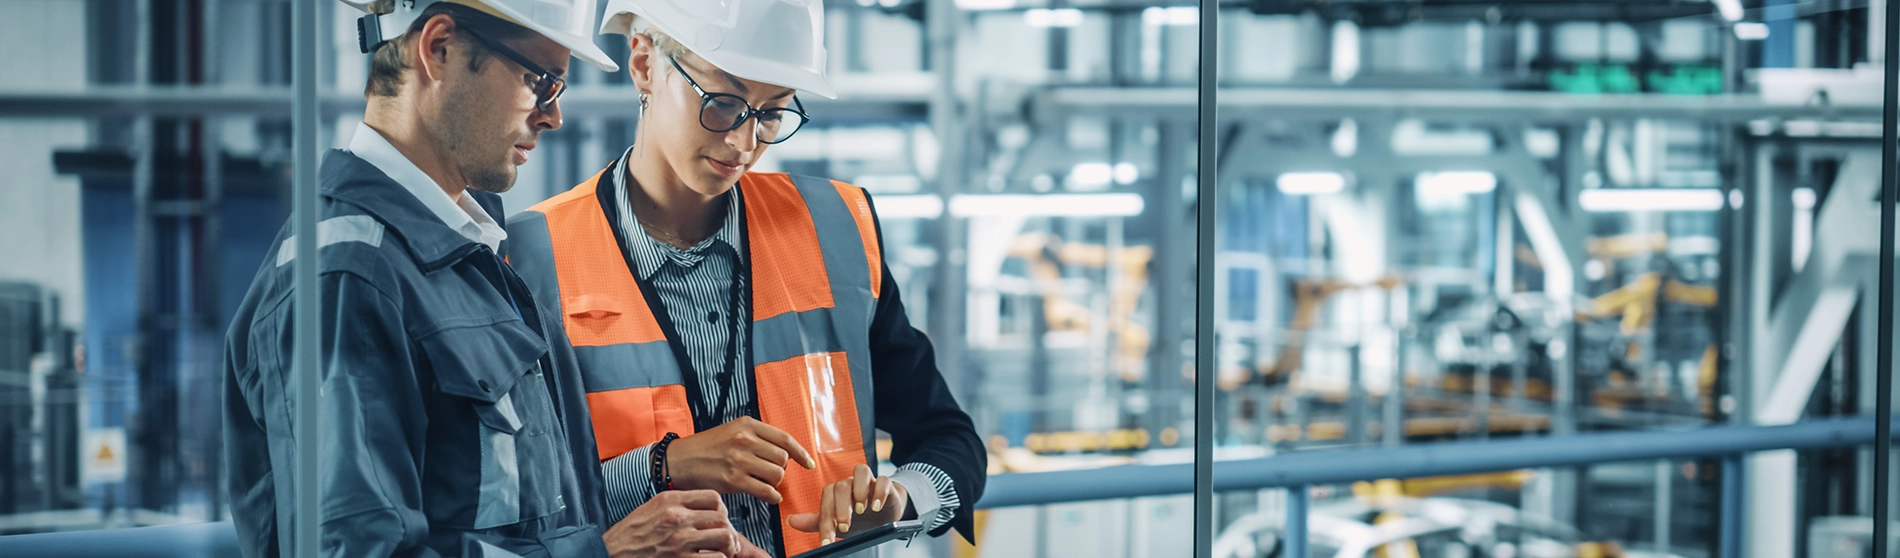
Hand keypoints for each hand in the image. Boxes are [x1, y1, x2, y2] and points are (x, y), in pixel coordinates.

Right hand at [603, 489, 770, 557]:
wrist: (610, 552)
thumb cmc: (630, 534)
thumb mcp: (652, 508)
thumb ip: (678, 504)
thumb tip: (706, 508)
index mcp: (671, 500)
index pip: (714, 497)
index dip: (721, 510)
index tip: (717, 520)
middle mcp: (677, 517)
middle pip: (722, 518)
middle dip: (727, 531)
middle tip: (723, 540)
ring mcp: (679, 540)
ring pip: (725, 538)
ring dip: (727, 547)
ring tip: (721, 552)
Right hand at [667, 417, 814, 503]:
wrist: (679, 460)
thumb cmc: (706, 447)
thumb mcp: (732, 430)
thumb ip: (756, 436)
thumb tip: (783, 452)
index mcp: (747, 424)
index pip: (784, 438)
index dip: (801, 452)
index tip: (808, 463)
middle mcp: (744, 439)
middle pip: (782, 458)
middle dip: (781, 468)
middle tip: (771, 473)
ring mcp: (739, 460)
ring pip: (776, 474)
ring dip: (775, 482)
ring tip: (764, 483)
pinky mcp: (733, 480)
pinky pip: (765, 491)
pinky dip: (772, 496)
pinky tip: (770, 497)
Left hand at [787, 464, 909, 545]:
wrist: (885, 516)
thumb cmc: (859, 519)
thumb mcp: (837, 524)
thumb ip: (815, 521)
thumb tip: (790, 521)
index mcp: (837, 492)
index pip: (827, 499)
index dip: (826, 519)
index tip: (828, 540)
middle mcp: (851, 483)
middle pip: (842, 485)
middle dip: (841, 507)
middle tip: (844, 526)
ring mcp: (869, 482)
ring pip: (861, 472)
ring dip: (859, 491)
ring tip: (861, 510)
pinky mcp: (886, 484)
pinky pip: (883, 480)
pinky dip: (880, 492)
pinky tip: (877, 506)